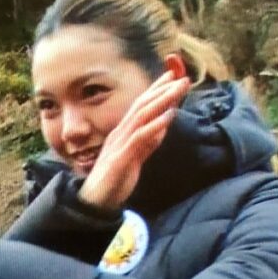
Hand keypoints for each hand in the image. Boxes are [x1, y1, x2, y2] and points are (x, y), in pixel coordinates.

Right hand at [79, 72, 191, 210]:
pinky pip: (140, 138)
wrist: (95, 202)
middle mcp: (120, 134)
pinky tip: (169, 116)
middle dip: (163, 90)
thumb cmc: (113, 180)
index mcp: (122, 133)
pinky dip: (155, 125)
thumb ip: (147, 143)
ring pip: (142, 116)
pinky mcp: (121, 158)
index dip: (156, 90)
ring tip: (179, 89)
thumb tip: (162, 127)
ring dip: (162, 101)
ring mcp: (119, 144)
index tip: (172, 76)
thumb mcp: (134, 158)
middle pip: (142, 106)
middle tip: (182, 78)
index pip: (140, 106)